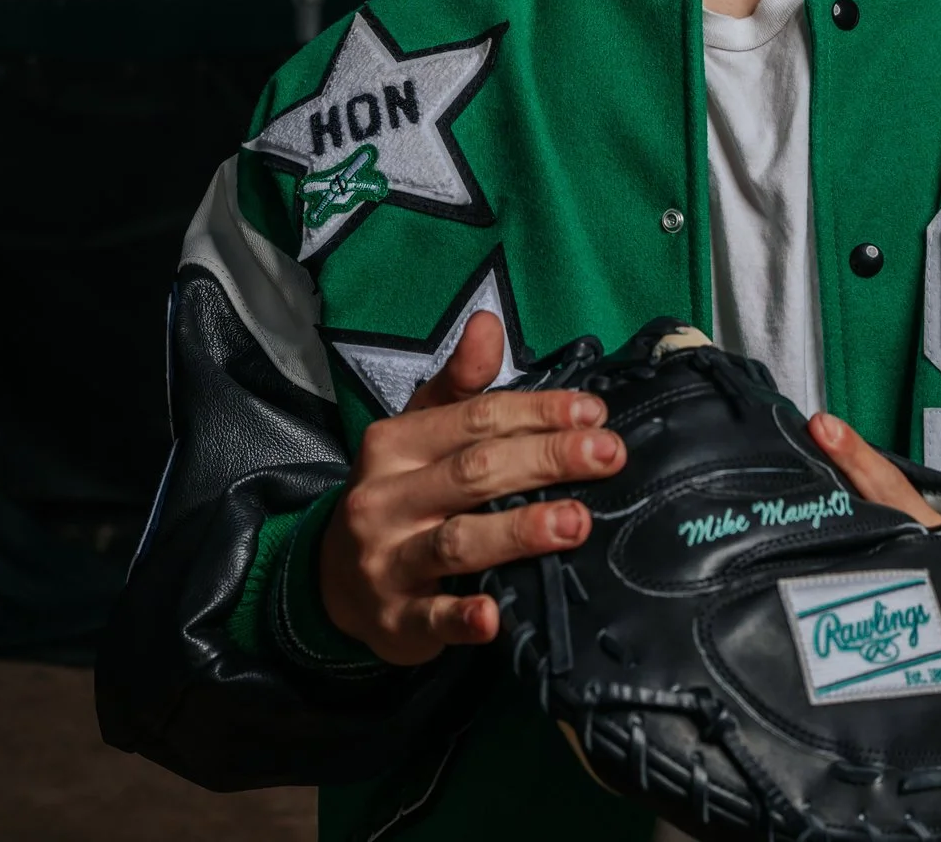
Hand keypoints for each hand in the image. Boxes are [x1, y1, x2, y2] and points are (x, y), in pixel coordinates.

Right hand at [318, 311, 622, 664]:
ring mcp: (387, 561)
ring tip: (576, 522)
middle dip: (545, 461)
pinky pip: (431, 619)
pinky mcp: (395, 619)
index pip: (475, 419)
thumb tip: (489, 321)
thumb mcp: (418, 433)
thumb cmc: (398, 496)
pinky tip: (495, 616)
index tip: (593, 413)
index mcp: (394, 444)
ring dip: (519, 531)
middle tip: (607, 455)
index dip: (538, 413)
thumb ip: (459, 384)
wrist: (333, 583)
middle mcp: (386, 498)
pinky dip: (462, 619)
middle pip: (474, 473)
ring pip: (458, 542)